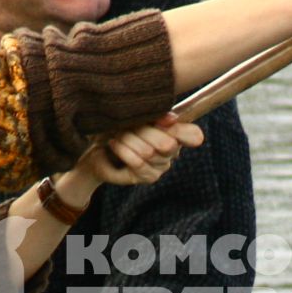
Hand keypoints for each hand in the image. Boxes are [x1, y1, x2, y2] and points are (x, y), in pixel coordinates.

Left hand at [76, 114, 204, 187]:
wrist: (98, 148)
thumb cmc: (118, 128)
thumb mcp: (135, 116)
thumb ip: (156, 116)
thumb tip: (171, 118)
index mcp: (175, 133)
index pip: (193, 135)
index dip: (180, 130)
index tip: (162, 121)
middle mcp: (173, 151)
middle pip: (166, 142)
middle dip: (142, 131)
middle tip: (125, 126)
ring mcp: (162, 166)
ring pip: (149, 152)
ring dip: (128, 140)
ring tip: (117, 135)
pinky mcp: (149, 177)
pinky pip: (138, 163)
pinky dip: (122, 150)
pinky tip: (113, 144)